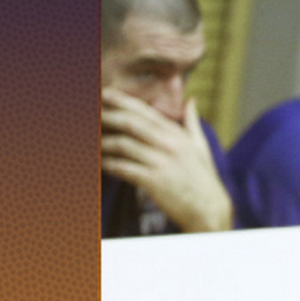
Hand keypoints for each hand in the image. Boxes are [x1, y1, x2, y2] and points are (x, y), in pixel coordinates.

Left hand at [100, 90, 232, 232]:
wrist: (208, 207)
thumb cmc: (203, 177)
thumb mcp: (200, 145)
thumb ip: (192, 121)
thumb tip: (190, 100)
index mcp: (178, 134)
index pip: (147, 112)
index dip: (124, 101)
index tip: (106, 93)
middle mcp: (169, 144)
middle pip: (132, 124)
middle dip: (108, 116)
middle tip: (91, 112)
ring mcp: (161, 162)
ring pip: (124, 145)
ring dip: (104, 143)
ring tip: (92, 141)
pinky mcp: (153, 181)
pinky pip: (124, 168)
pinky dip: (109, 164)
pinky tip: (101, 163)